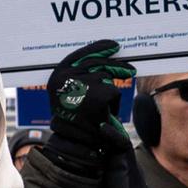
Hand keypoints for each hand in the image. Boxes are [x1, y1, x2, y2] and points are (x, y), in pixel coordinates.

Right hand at [42, 40, 134, 168]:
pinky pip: (113, 92)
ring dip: (109, 90)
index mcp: (57, 75)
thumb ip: (77, 76)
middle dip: (116, 65)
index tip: (113, 46)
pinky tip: (104, 113)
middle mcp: (67, 77)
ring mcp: (83, 84)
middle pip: (97, 63)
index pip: (80, 54)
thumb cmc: (72, 120)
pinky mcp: (100, 95)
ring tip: (101, 107)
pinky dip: (113, 103)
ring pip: (106, 78)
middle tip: (130, 70)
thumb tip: (101, 59)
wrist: (74, 142)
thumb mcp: (67, 94)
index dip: (98, 48)